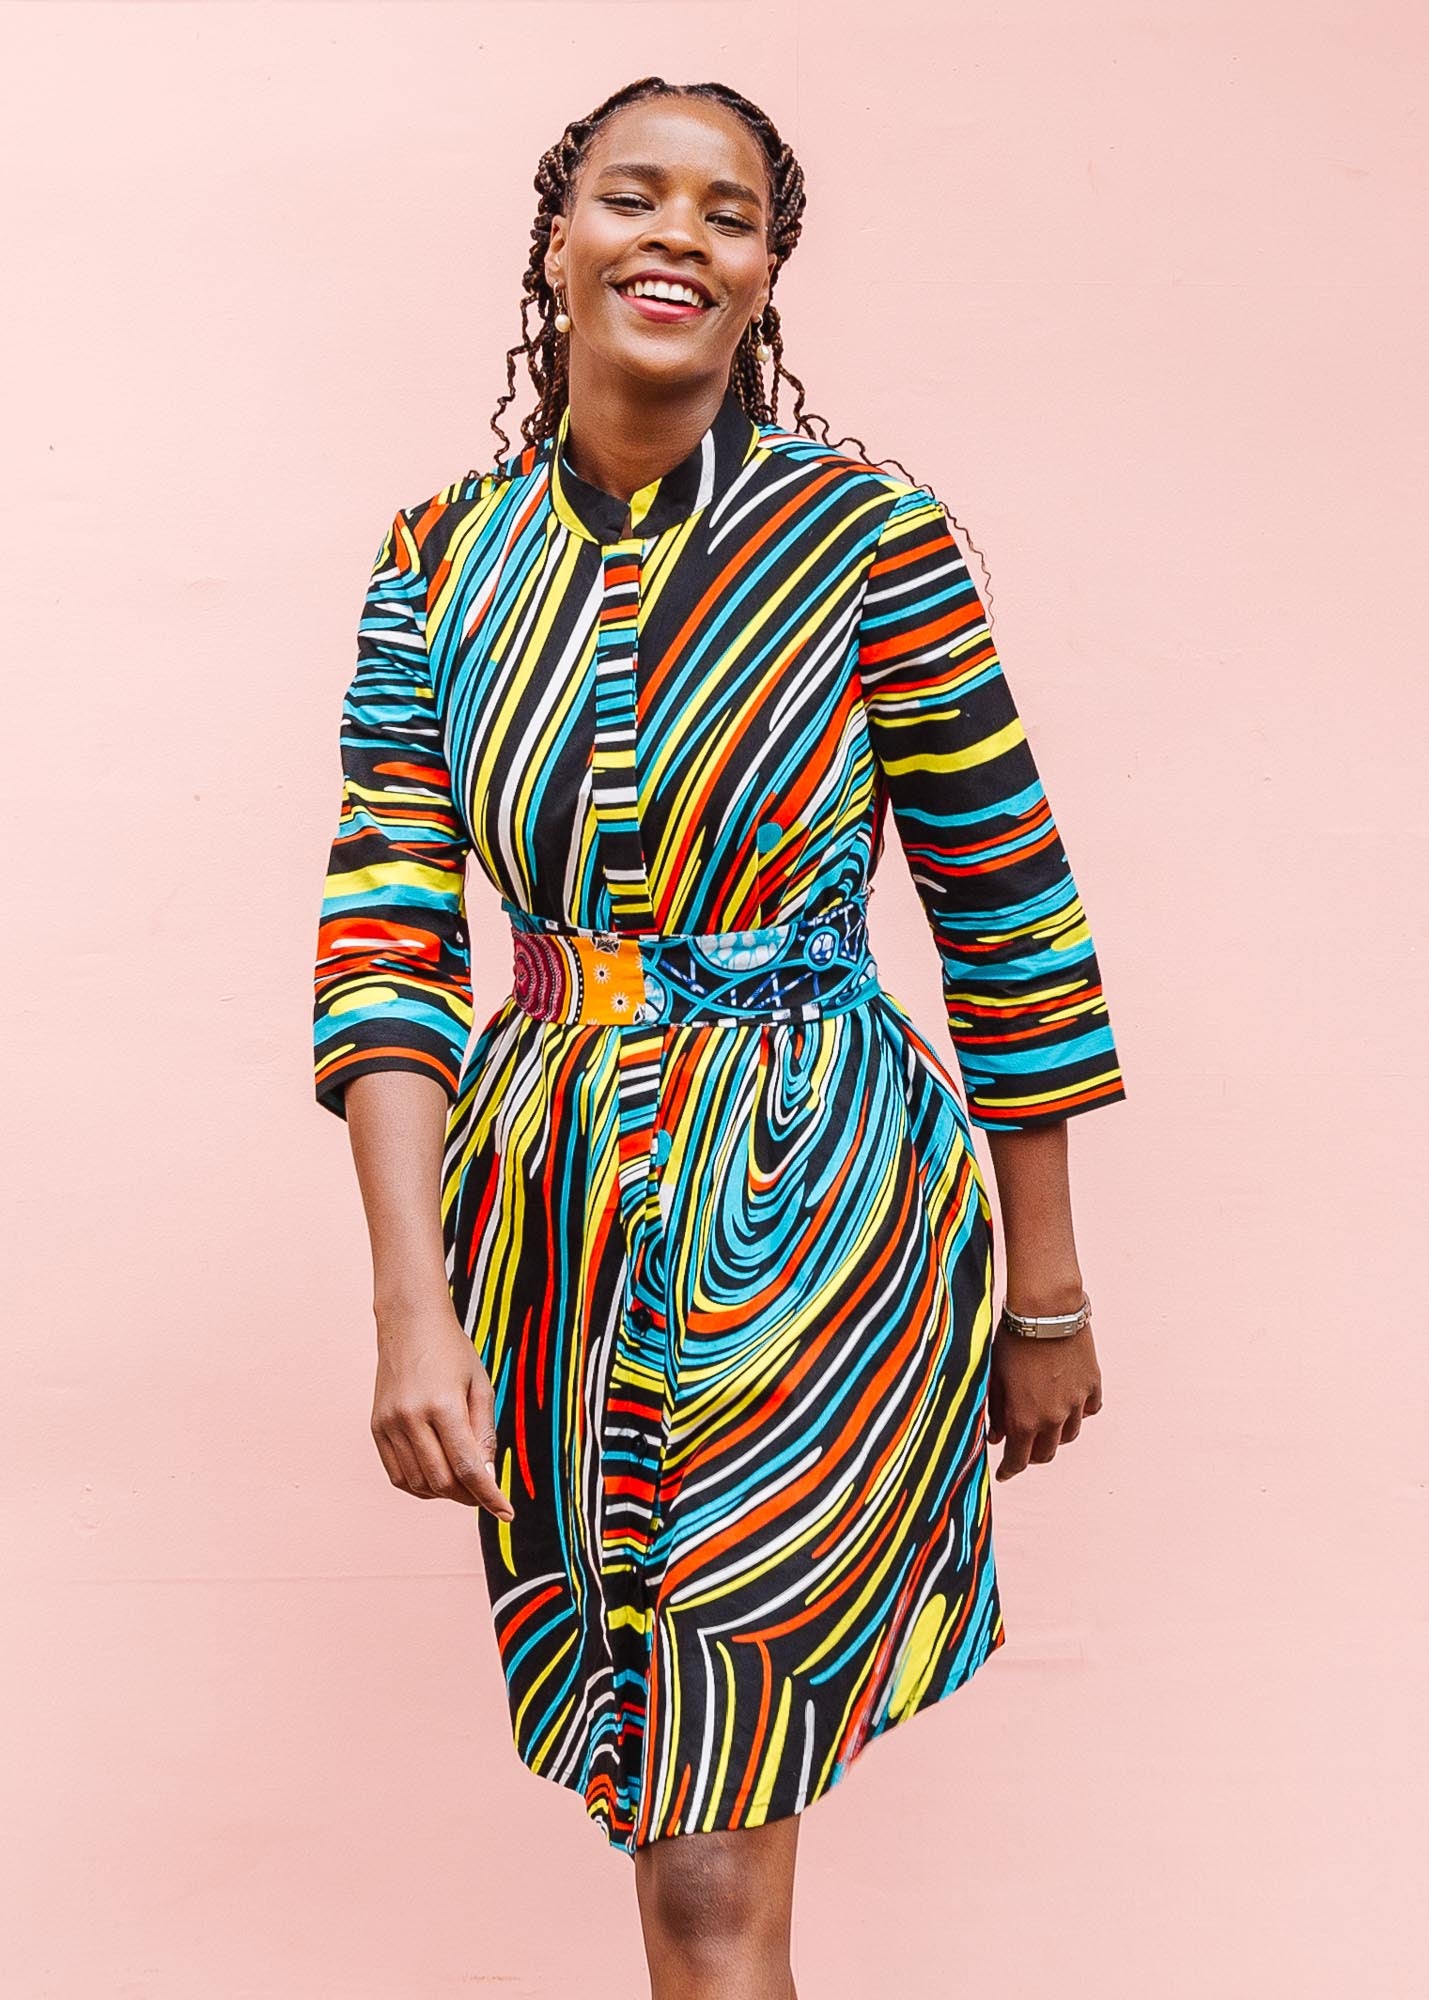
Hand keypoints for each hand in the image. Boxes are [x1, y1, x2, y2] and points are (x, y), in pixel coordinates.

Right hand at [370, 1296, 515, 1519]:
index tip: (506, 1513)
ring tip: (462, 1483)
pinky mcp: (376, 1428)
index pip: (468, 1467)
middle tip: (486, 1495)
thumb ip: (483, 1433)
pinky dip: (419, 1486)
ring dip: (444, 1494)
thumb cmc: (452, 1351)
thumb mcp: (480, 1386)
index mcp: (442, 1405)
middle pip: (442, 1481)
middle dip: (469, 1497)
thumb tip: (486, 1477)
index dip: (489, 1496)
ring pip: (418, 1484)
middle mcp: (411, 1418)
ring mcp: (389, 1424)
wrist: (409, 1323)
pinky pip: (398, 1475)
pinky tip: (437, 1478)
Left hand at [986, 1316, 1102, 1481]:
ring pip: (1069, 1434)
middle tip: (1021, 1448)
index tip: (1003, 1474)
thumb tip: (996, 1437)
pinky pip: (1089, 1410)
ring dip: (1055, 1434)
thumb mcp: (995, 1376)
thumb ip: (996, 1411)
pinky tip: (1068, 1403)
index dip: (1009, 1470)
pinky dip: (1078, 1412)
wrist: (1047, 1310)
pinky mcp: (1092, 1384)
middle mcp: (1054, 1418)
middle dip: (1031, 1455)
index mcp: (1025, 1419)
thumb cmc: (1012, 1340)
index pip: (1018, 1460)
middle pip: (1046, 1453)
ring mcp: (1077, 1402)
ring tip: (1044, 1423)